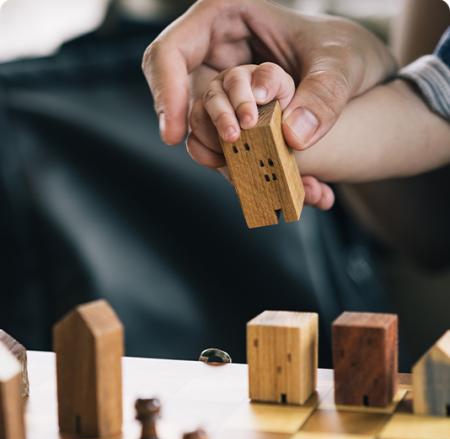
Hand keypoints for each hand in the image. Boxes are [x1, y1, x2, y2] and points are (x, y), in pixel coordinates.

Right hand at [142, 0, 395, 149]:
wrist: (358, 80)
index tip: (175, 133)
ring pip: (202, 127)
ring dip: (227, 155)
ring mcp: (224, 89)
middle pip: (181, 95)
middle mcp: (217, 55)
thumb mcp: (342, 63)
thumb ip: (324, 95)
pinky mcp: (236, 119)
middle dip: (203, 129)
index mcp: (225, 17)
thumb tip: (292, 136)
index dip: (165, 91)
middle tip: (231, 151)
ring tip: (267, 171)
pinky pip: (227, 146)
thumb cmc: (344, 52)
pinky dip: (247, 167)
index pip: (172, 51)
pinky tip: (281, 180)